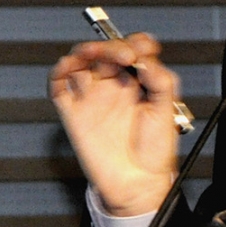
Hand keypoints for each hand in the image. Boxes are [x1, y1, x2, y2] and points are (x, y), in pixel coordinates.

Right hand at [49, 32, 179, 217]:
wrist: (137, 182)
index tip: (145, 47)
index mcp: (137, 84)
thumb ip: (160, 81)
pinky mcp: (74, 112)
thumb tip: (146, 60)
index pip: (132, 50)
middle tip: (126, 55)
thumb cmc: (154, 152)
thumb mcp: (166, 111)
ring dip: (86, 51)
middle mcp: (113, 87)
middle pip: (105, 52)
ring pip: (80, 62)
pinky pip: (59, 85)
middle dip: (113, 46)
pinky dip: (59, 72)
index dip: (137, 43)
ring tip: (96, 53)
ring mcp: (93, 97)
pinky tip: (70, 66)